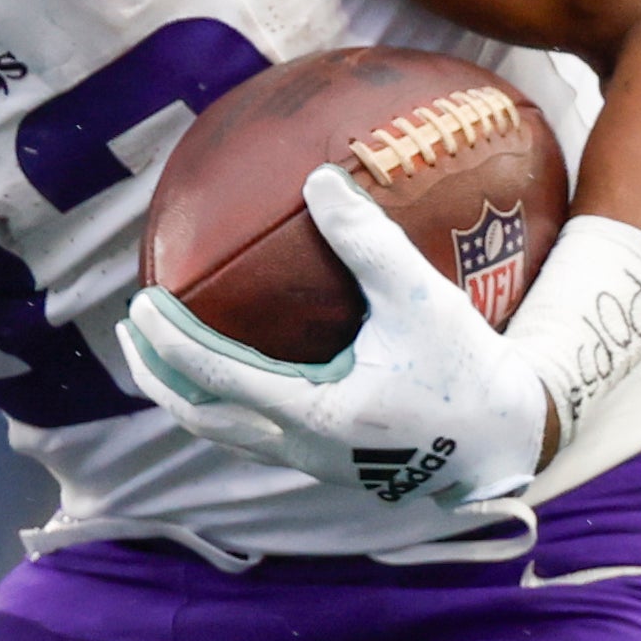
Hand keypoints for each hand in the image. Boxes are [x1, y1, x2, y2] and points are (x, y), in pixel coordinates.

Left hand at [118, 166, 551, 509]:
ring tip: (161, 353)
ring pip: (224, 432)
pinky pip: (254, 433)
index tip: (142, 301)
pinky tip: (229, 371)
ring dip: (185, 393)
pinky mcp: (328, 462)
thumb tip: (320, 178)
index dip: (170, 340)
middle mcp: (300, 445)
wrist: (506, 443)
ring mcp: (312, 460)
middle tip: (133, 326)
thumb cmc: (467, 371)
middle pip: (200, 416)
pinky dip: (223, 401)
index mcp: (312, 412)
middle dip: (157, 374)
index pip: (214, 376)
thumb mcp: (421, 300)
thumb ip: (368, 241)